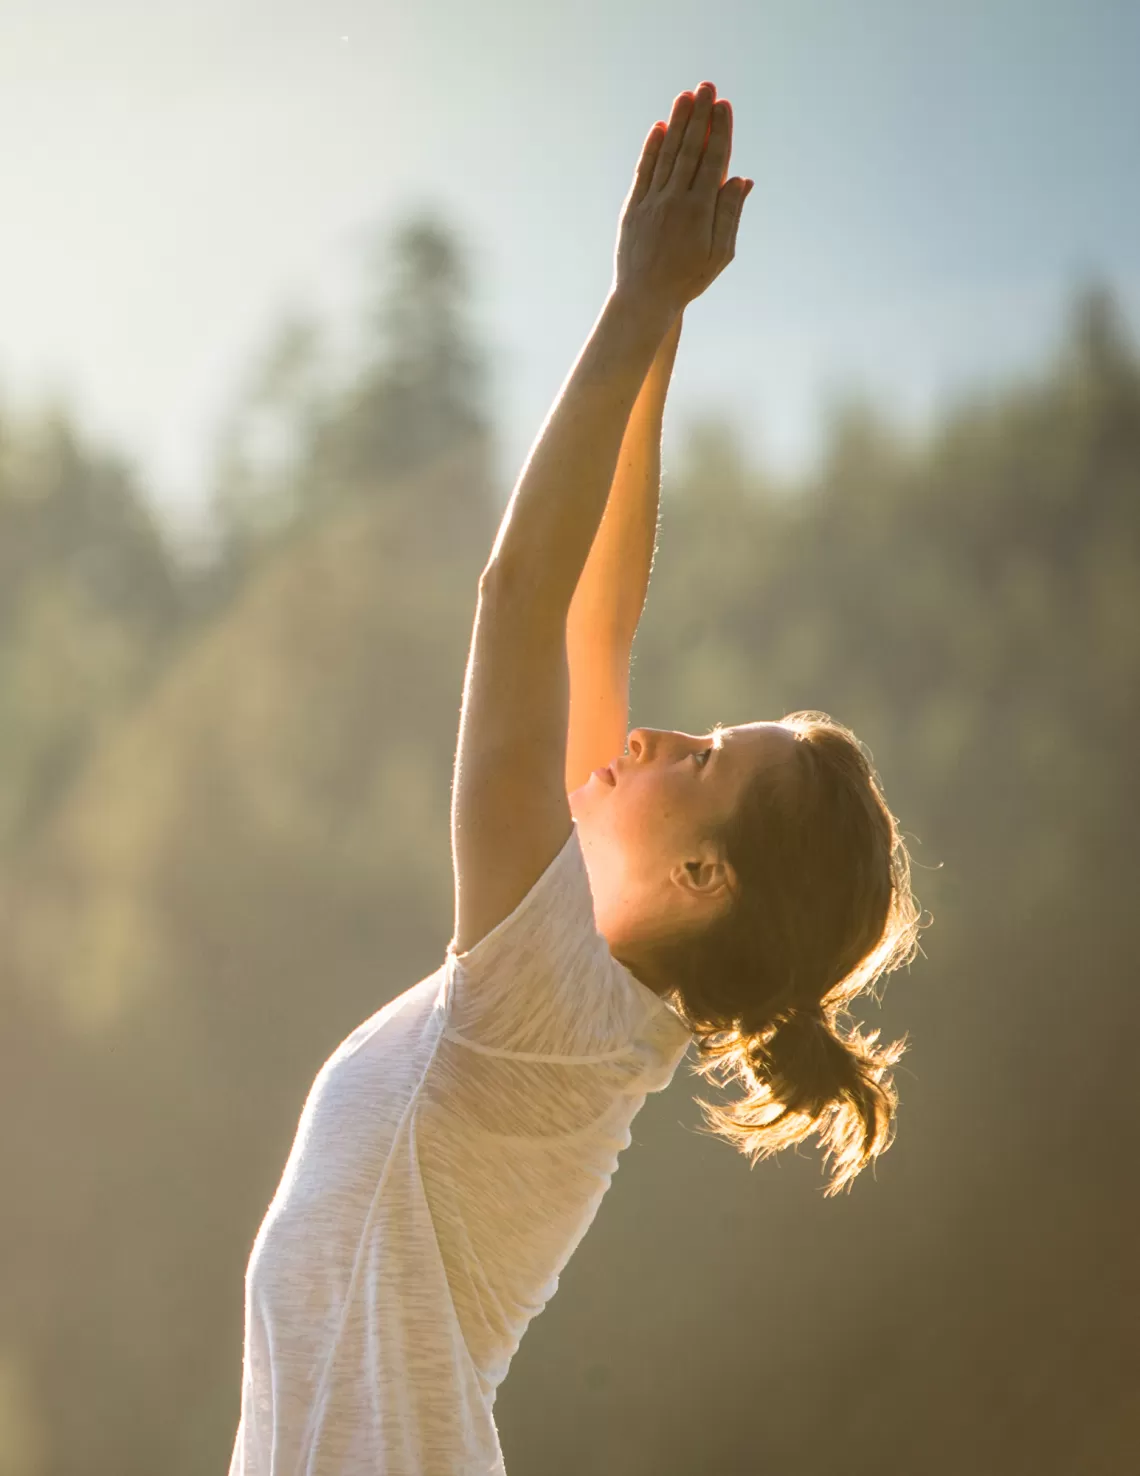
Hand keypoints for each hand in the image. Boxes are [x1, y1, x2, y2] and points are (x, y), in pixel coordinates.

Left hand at [613, 82, 751, 316]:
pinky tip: (659, 129)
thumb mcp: (720, 253)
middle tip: (706, 87)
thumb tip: (740, 179)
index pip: (713, 160)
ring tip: (685, 97)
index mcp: (700, 211)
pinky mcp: (633, 208)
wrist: (644, 300)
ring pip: (667, 154)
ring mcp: (651, 202)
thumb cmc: (687, 280)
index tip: (724, 106)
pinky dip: (652, 148)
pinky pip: (644, 171)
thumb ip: (730, 214)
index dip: (720, 131)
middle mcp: (674, 200)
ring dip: (677, 123)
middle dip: (699, 116)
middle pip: (690, 149)